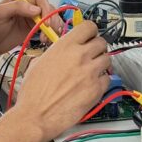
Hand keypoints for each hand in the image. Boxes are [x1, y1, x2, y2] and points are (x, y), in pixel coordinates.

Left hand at [0, 0, 61, 57]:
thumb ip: (16, 7)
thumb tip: (35, 9)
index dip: (45, 9)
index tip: (45, 22)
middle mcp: (28, 5)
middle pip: (48, 7)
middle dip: (51, 19)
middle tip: (48, 31)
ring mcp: (32, 17)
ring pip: (51, 17)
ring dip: (53, 27)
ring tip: (47, 38)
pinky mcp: (34, 27)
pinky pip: (48, 27)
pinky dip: (51, 32)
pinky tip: (48, 39)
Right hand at [10, 21, 110, 141]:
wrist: (36, 115)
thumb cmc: (33, 93)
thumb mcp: (38, 62)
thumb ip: (55, 52)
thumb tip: (61, 51)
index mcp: (65, 46)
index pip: (89, 26)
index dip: (90, 32)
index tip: (89, 36)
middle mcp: (80, 56)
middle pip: (101, 42)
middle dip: (97, 48)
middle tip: (91, 55)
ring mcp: (90, 72)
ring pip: (107, 59)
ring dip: (101, 64)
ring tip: (92, 71)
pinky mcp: (96, 89)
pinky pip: (107, 79)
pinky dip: (102, 81)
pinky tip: (91, 85)